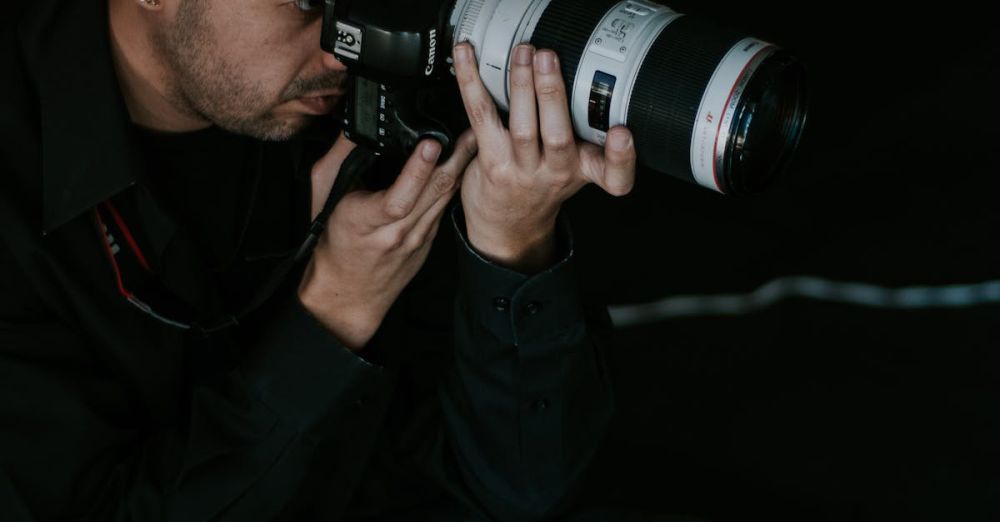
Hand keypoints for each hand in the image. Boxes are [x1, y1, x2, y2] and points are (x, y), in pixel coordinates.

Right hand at [298, 130, 477, 350]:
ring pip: (444, 198)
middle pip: (433, 193)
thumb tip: (357, 126)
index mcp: (366, 222)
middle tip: (471, 130)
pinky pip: (443, 207)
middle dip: (455, 158)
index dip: (417, 171)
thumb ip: (339, 158)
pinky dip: (453, 184)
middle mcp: (396, 232)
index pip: (398, 198)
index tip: (431, 144)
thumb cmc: (333, 243)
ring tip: (474, 140)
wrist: (349, 293)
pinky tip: (463, 166)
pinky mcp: (428, 240)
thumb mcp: (322, 195)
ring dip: (461, 168)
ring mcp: (417, 239)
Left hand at [452, 43, 636, 272]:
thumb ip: (581, 131)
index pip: (614, 176)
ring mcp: (522, 170)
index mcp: (584, 171)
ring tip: (521, 55)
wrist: (508, 227)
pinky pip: (482, 116)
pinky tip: (466, 57)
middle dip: (552, 93)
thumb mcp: (573, 166)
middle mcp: (556, 172)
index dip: (621, 156)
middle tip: (548, 58)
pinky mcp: (492, 162)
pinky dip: (472, 82)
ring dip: (520, 85)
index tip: (622, 133)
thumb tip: (570, 70)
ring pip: (522, 127)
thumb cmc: (540, 185)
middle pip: (558, 136)